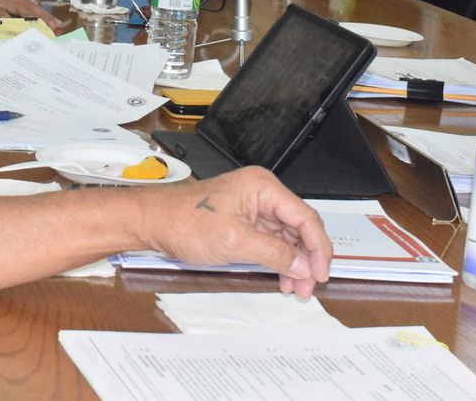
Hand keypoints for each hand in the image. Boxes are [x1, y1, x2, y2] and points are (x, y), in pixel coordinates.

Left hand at [0, 0, 64, 29]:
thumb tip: (13, 26)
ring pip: (30, 11)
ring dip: (42, 19)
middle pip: (34, 11)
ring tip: (54, 27)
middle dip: (47, 20)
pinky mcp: (7, 5)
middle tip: (59, 29)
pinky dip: (33, 18)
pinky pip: (24, 12)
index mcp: (9, 2)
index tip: (53, 28)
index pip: (29, 12)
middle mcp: (13, 1)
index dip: (42, 20)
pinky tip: (37, 24)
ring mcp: (11, 2)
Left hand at [137, 167, 330, 297]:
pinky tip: (282, 277)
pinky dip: (278, 260)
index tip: (321, 272)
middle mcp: (261, 193)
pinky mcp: (244, 221)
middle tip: (310, 286)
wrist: (154, 222)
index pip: (305, 216)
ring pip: (287, 236)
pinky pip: (271, 241)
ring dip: (294, 262)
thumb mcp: (234, 241)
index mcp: (263, 187)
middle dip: (307, 258)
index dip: (318, 247)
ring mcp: (253, 207)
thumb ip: (273, 253)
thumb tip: (302, 266)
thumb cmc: (184, 221)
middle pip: (299, 226)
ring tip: (296, 288)